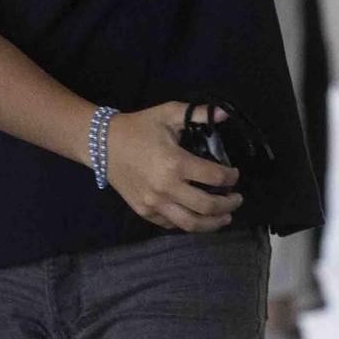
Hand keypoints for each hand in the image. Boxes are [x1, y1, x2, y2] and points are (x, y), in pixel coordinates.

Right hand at [104, 101, 244, 232]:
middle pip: (208, 206)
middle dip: (229, 204)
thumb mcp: (167, 114)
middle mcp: (166, 187)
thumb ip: (197, 113)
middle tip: (236, 199)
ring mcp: (154, 203)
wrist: (102, 143)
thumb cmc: (138, 127)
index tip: (234, 174)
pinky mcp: (144, 211)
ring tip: (225, 217)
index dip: (230, 177)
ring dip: (214, 223)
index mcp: (175, 163)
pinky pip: (172, 224)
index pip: (214, 177)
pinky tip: (196, 216)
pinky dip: (188, 222)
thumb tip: (225, 114)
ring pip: (192, 224)